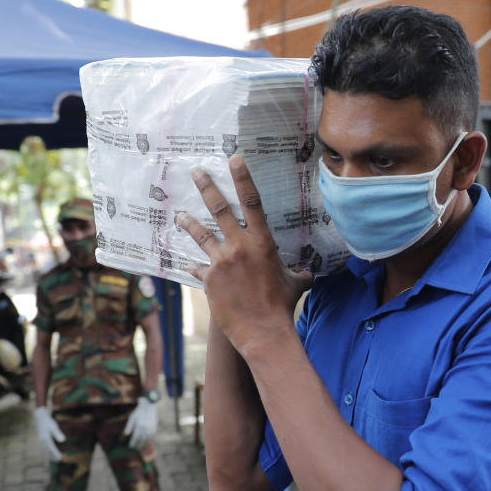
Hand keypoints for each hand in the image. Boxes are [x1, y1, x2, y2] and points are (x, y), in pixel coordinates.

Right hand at [33, 406, 64, 461]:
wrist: (40, 418)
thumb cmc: (49, 422)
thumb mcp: (54, 427)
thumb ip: (58, 434)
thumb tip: (63, 440)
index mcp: (45, 438)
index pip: (51, 448)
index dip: (56, 453)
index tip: (60, 458)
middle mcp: (42, 440)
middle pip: (48, 451)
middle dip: (53, 456)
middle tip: (59, 460)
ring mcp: (41, 440)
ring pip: (45, 450)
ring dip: (50, 455)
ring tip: (55, 460)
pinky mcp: (41, 440)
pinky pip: (44, 448)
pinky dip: (47, 452)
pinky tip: (51, 454)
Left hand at [124, 397, 157, 448]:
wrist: (149, 406)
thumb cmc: (138, 412)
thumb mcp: (132, 418)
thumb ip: (129, 426)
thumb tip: (126, 434)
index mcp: (139, 426)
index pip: (136, 437)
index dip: (133, 443)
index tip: (130, 446)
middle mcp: (146, 428)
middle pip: (142, 440)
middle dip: (138, 445)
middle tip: (135, 448)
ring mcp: (151, 428)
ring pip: (147, 439)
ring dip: (144, 444)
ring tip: (140, 447)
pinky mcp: (155, 428)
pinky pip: (152, 436)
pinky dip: (149, 440)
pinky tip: (146, 442)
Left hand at [177, 156, 312, 353]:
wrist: (263, 331)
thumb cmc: (282, 306)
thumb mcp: (296, 284)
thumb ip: (300, 273)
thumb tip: (309, 273)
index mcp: (262, 243)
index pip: (253, 202)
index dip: (243, 178)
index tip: (234, 159)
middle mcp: (239, 247)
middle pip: (220, 209)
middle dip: (207, 187)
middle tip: (196, 172)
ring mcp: (221, 262)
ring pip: (201, 235)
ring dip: (190, 223)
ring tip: (180, 215)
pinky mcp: (209, 280)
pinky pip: (199, 269)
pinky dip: (196, 268)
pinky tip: (190, 267)